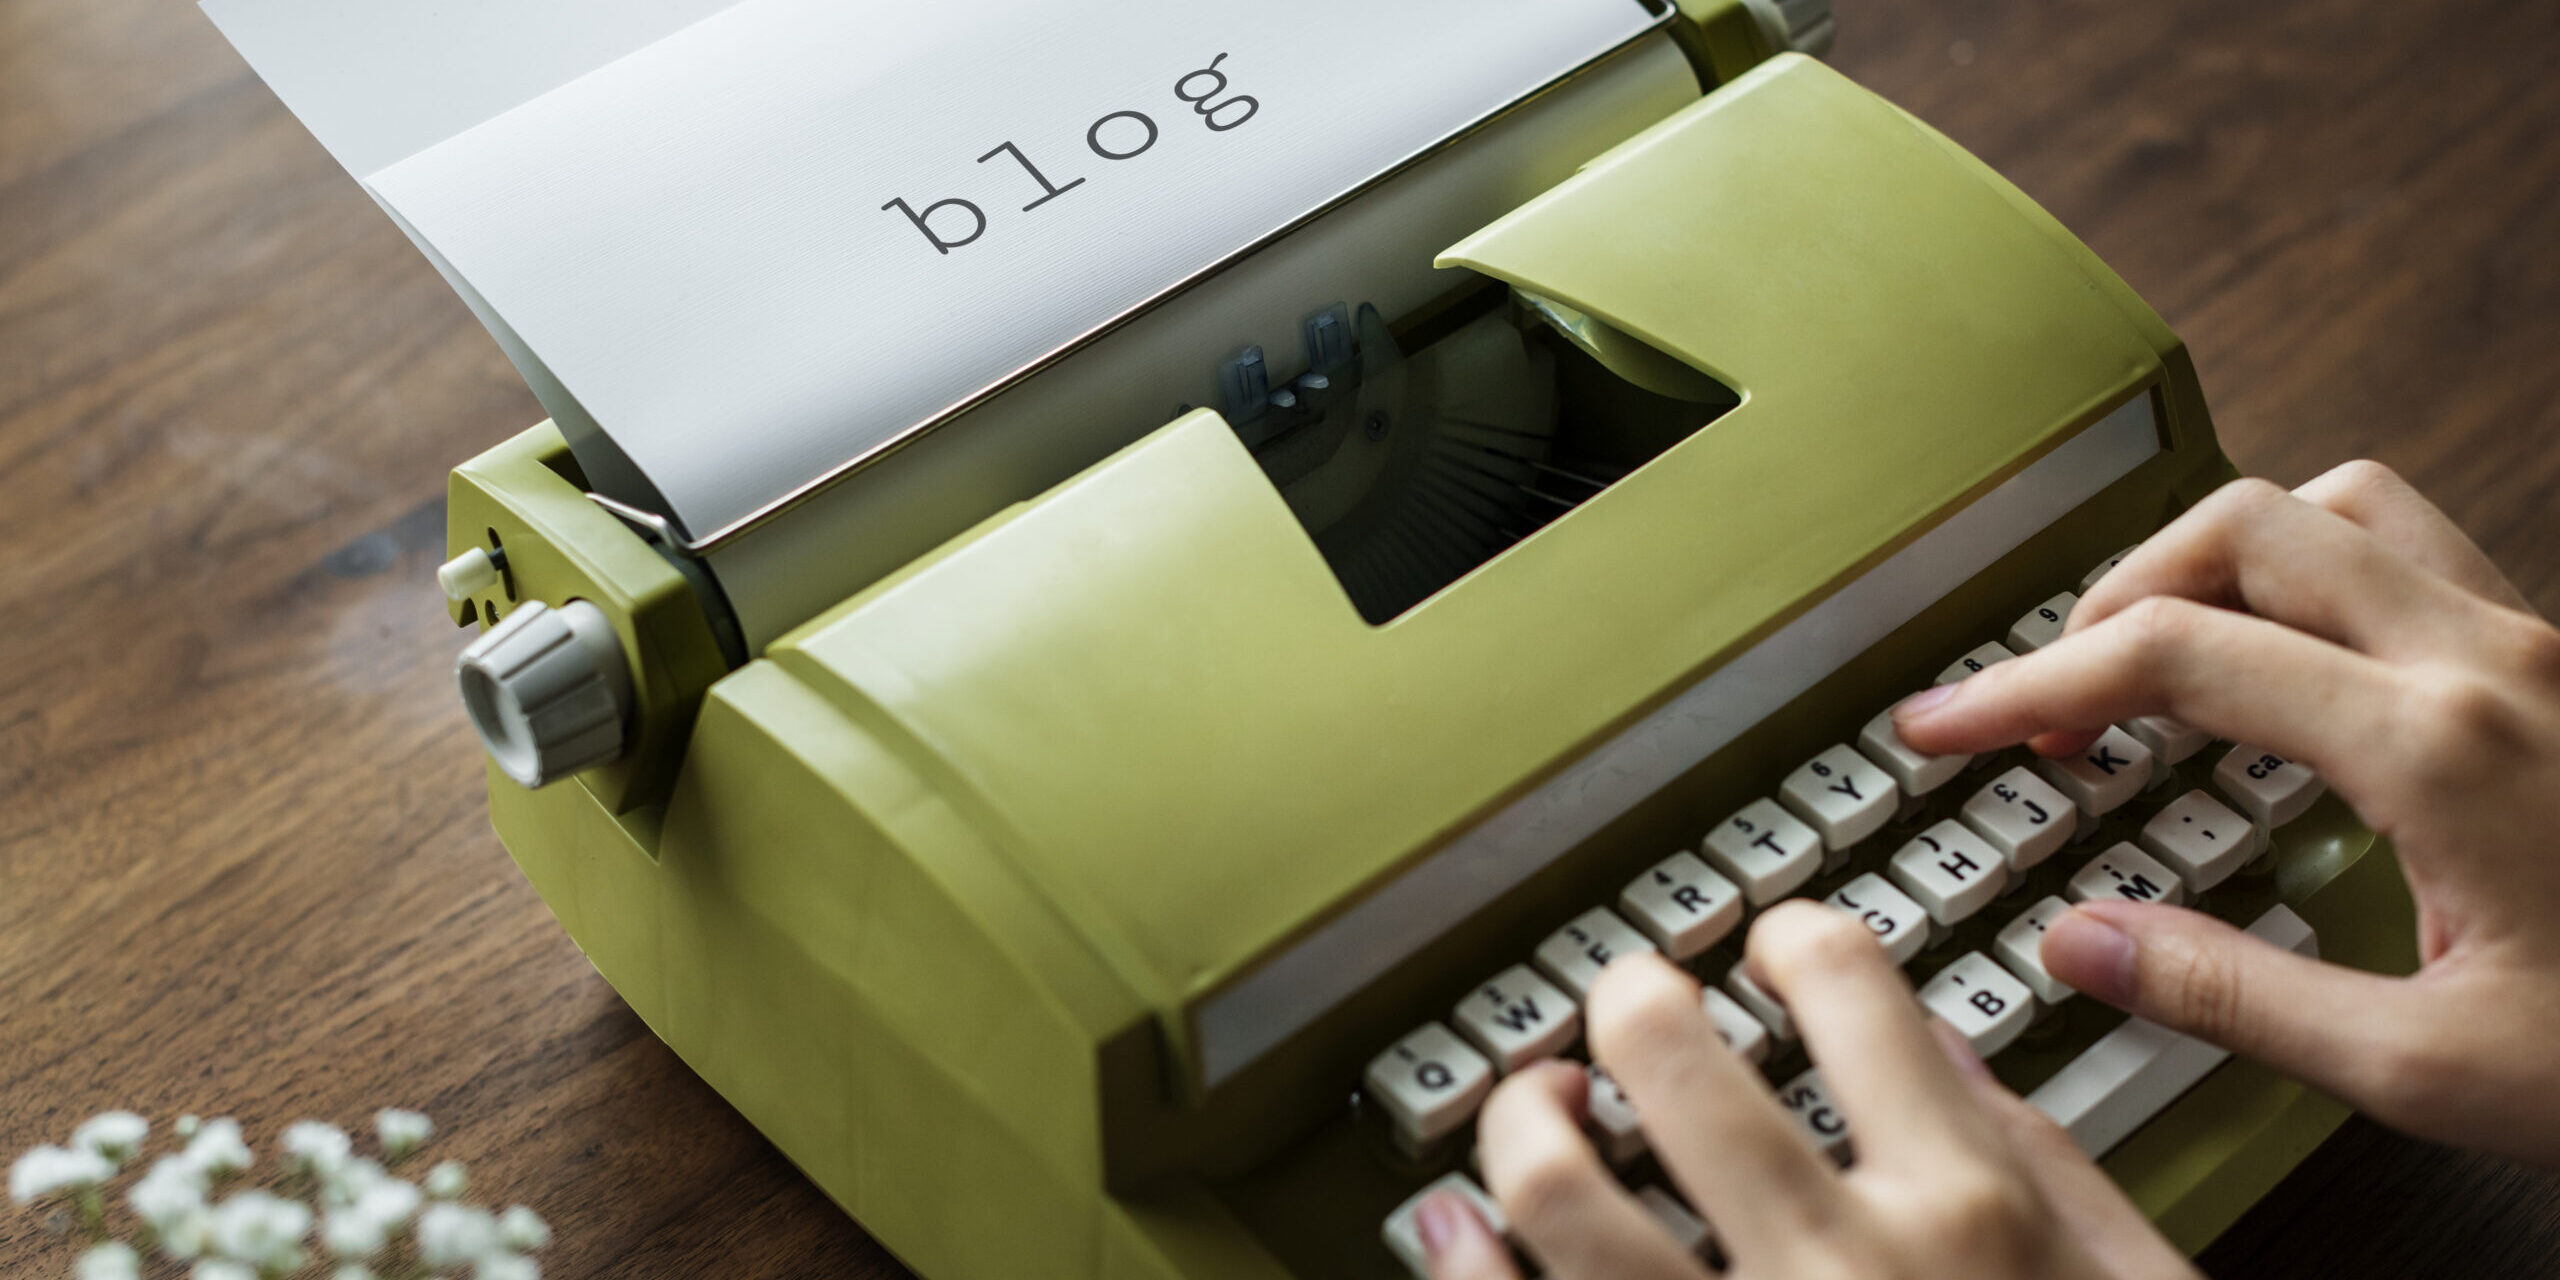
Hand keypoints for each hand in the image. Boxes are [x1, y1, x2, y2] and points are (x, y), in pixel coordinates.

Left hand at [1418, 906, 2200, 1279]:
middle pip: (1668, 1054)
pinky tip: (1460, 1235)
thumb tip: (1928, 1045)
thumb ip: (2042, 1162)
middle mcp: (1839, 1271)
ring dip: (1523, 1124)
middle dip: (1628, 1000)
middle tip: (1628, 1010)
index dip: (1795, 937)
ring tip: (1537, 1114)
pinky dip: (1465, 1268)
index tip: (1774, 950)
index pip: (1847, 987)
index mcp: (1966, 1212)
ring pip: (1560, 1193)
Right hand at [1893, 460, 2559, 1165]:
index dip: (2024, 683)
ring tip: (2163, 651)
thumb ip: (2236, 996)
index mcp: (2436, 745)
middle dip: (2113, 595)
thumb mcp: (2435, 1069)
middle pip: (2245, 528)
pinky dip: (2317, 576)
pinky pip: (2418, 551)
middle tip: (2051, 697)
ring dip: (2225, 557)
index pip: (2170, 653)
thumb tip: (2085, 942)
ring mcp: (2537, 644)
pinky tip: (2296, 673)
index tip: (1946, 726)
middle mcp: (2486, 659)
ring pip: (2342, 506)